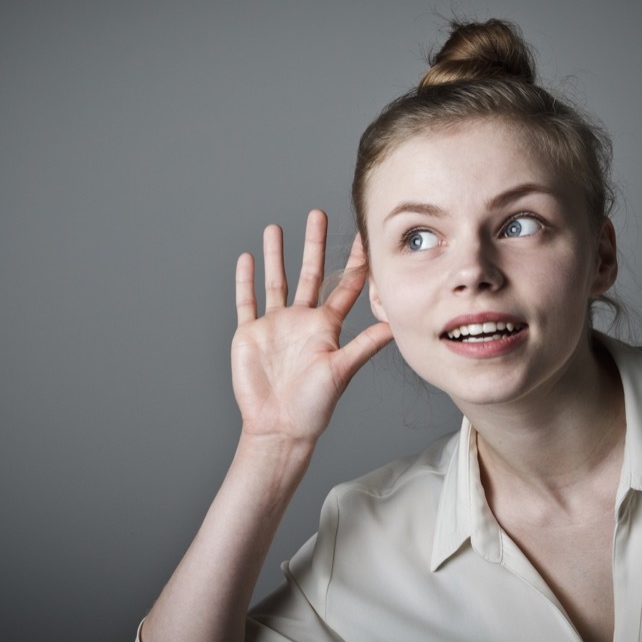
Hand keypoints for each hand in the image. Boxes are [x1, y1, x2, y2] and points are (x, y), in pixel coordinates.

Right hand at [232, 210, 392, 450]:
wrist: (279, 427)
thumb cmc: (314, 406)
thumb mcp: (342, 370)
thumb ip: (365, 344)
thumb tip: (395, 324)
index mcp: (326, 327)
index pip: (345, 286)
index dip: (355, 262)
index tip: (364, 237)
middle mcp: (302, 321)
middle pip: (310, 273)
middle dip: (314, 244)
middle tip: (318, 214)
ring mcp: (275, 325)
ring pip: (276, 281)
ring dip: (276, 255)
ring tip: (275, 228)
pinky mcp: (250, 334)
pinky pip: (247, 301)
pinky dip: (245, 281)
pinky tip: (247, 259)